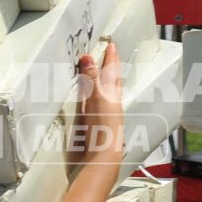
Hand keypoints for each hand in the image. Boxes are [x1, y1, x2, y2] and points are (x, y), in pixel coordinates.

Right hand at [71, 43, 124, 169]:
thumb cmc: (102, 127)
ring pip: (104, 92)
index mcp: (112, 95)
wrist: (101, 156)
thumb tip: (88, 57)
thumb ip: (91, 78)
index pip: (111, 72)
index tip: (112, 45)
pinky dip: (92, 95)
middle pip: (111, 81)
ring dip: (101, 81)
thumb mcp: (96, 98)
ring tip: (99, 72)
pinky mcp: (95, 124)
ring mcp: (103, 114)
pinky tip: (89, 97)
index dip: (111, 58)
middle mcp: (110, 103)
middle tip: (110, 54)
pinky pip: (95, 103)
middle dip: (110, 68)